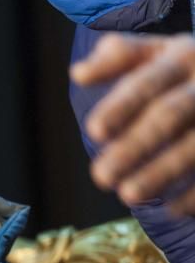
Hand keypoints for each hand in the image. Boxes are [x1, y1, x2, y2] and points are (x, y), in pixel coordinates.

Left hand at [71, 33, 194, 214]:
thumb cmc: (187, 69)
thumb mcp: (159, 52)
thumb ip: (119, 58)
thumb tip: (77, 73)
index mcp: (183, 57)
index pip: (147, 82)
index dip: (121, 106)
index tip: (94, 131)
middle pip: (169, 116)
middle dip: (134, 146)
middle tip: (101, 177)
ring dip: (162, 172)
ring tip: (128, 195)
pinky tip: (171, 210)